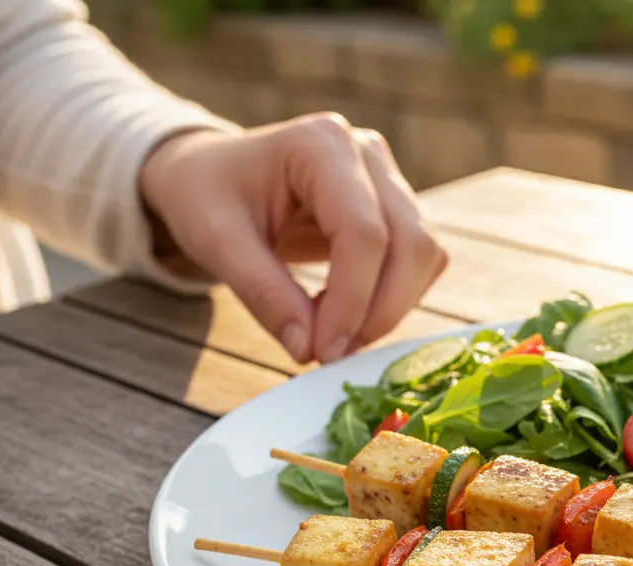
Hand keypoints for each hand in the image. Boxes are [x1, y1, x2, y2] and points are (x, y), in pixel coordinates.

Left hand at [140, 113, 448, 363]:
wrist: (209, 173)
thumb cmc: (206, 195)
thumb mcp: (216, 241)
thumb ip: (264, 294)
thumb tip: (309, 350)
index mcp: (321, 145)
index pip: (364, 231)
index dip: (353, 300)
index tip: (324, 351)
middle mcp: (367, 154)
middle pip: (411, 243)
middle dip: (381, 310)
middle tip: (336, 353)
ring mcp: (389, 177)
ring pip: (426, 254)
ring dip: (391, 307)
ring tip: (337, 334)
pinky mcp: (398, 206)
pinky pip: (421, 261)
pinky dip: (395, 298)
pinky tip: (349, 313)